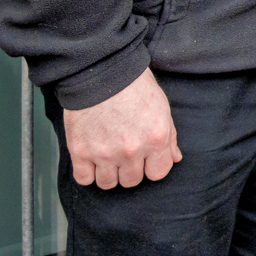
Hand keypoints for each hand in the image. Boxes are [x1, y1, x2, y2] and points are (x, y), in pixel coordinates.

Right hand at [62, 69, 181, 188]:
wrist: (101, 71)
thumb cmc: (134, 86)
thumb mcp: (161, 107)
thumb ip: (170, 136)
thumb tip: (175, 158)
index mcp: (156, 138)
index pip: (159, 173)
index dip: (152, 166)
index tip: (146, 158)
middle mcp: (132, 150)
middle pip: (132, 181)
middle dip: (130, 170)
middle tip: (124, 153)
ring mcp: (105, 153)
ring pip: (108, 184)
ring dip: (109, 174)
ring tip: (107, 156)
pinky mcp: (80, 151)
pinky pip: (85, 179)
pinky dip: (88, 173)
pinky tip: (91, 159)